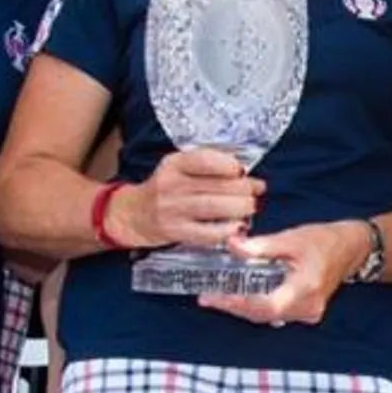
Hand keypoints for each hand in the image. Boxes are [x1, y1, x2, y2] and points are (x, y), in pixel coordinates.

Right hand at [106, 147, 263, 249]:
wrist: (134, 214)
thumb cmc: (166, 188)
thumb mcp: (180, 167)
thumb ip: (207, 165)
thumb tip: (244, 171)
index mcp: (175, 163)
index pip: (205, 159)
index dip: (229, 165)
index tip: (243, 170)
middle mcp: (171, 185)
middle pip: (215, 185)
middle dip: (244, 189)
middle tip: (257, 190)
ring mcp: (172, 210)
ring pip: (214, 208)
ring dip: (240, 208)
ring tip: (251, 207)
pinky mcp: (175, 232)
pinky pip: (207, 233)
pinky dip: (226, 230)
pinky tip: (237, 227)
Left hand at [197, 220, 367, 326]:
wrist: (350, 249)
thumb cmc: (324, 240)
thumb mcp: (292, 238)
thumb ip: (261, 245)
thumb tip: (232, 244)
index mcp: (305, 288)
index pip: (266, 306)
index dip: (238, 305)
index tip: (214, 297)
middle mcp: (307, 307)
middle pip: (262, 314)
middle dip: (233, 307)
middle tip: (207, 297)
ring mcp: (307, 313)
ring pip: (267, 316)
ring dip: (242, 308)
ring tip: (217, 297)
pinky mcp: (305, 312)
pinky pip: (274, 314)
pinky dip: (255, 307)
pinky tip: (239, 297)